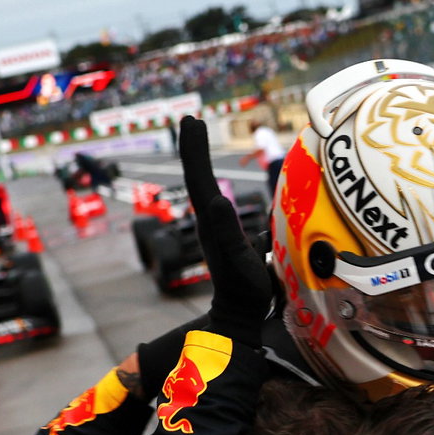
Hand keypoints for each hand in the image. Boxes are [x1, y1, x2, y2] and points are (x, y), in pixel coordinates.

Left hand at [178, 116, 274, 344]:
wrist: (239, 314)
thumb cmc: (243, 290)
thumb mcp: (239, 261)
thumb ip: (227, 231)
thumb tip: (217, 199)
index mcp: (211, 220)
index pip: (198, 177)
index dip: (195, 148)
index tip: (192, 120)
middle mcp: (209, 220)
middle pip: (197, 176)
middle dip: (193, 147)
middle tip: (190, 120)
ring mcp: (216, 228)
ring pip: (205, 186)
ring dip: (200, 161)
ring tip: (198, 139)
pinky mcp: (226, 235)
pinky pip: (217, 199)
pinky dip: (214, 183)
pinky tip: (219, 183)